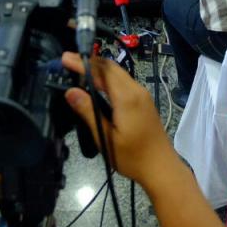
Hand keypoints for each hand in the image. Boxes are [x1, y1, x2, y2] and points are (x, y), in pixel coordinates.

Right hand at [62, 52, 177, 186]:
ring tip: (78, 69)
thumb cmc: (132, 156)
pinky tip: (97, 84)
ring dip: (99, 68)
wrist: (161, 168)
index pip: (102, 71)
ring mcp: (142, 94)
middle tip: (68, 61)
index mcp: (126, 97)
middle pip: (111, 67)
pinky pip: (123, 81)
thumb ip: (89, 112)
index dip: (83, 63)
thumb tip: (70, 91)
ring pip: (118, 73)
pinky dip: (107, 77)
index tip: (65, 58)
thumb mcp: (106, 137)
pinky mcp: (143, 101)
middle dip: (89, 62)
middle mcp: (136, 90)